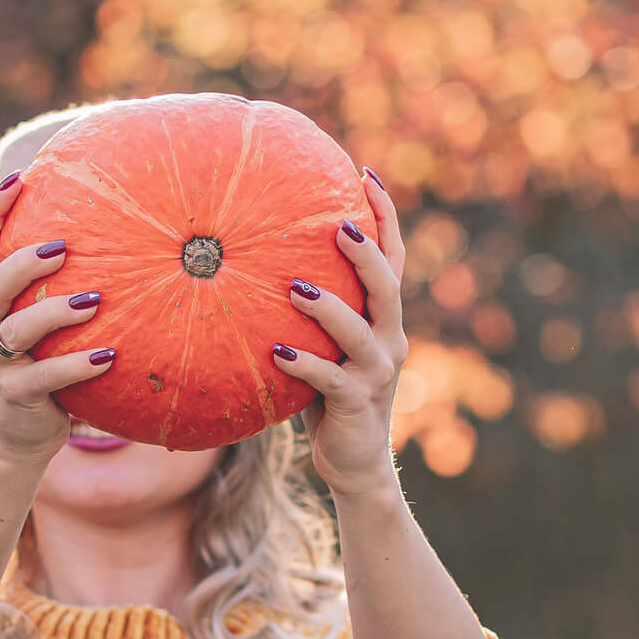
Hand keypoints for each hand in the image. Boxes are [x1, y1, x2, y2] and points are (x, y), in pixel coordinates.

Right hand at [0, 172, 111, 467]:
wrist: (18, 435)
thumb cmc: (37, 363)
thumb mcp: (32, 321)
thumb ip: (47, 284)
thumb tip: (110, 227)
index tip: (19, 177)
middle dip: (24, 263)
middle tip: (64, 246)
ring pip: (16, 331)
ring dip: (55, 313)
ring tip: (95, 301)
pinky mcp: (13, 396)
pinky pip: (45, 377)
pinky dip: (76, 365)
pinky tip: (109, 357)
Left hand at [274, 172, 407, 498]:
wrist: (355, 463)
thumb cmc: (326, 399)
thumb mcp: (320, 348)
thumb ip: (303, 314)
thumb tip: (246, 267)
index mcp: (383, 320)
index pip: (392, 258)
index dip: (385, 216)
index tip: (365, 175)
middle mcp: (389, 340)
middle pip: (387, 285)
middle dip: (366, 251)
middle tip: (338, 223)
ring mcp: (377, 373)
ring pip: (362, 330)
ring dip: (328, 306)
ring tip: (293, 286)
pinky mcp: (358, 404)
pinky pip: (330, 380)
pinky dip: (303, 364)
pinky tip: (275, 352)